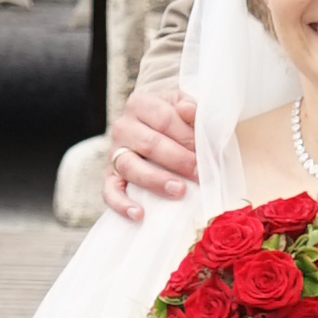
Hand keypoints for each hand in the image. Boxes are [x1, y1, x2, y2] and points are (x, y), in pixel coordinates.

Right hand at [102, 79, 200, 218]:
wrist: (152, 130)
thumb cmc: (174, 120)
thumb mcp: (183, 106)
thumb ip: (190, 107)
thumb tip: (189, 110)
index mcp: (140, 103)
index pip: (164, 119)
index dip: (187, 136)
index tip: (208, 152)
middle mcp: (122, 126)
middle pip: (150, 144)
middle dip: (179, 160)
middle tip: (201, 174)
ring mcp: (113, 152)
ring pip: (130, 166)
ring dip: (156, 180)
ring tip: (179, 191)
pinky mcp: (109, 176)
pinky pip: (110, 191)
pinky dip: (122, 204)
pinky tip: (139, 214)